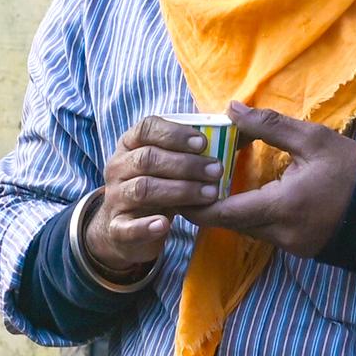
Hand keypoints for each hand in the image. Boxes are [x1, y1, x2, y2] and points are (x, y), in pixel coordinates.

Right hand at [81, 116, 225, 283]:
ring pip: (143, 189)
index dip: (175, 134)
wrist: (126, 230)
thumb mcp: (170, 163)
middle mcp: (118, 167)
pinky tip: (165, 224)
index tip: (203, 143)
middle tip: (216, 171)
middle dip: (185, 164)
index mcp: (130, 144)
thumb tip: (240, 125)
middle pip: (147, 158)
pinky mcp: (116, 228)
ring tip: (209, 195)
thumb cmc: (158, 187)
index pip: (147, 128)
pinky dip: (146, 226)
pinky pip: (127, 227)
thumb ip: (194, 147)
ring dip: (179, 191)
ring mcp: (115, 198)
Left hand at [195, 105, 355, 260]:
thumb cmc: (355, 170)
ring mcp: (290, 245)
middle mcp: (281, 233)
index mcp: (282, 207)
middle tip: (189, 184)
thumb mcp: (314, 140)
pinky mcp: (299, 248)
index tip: (177, 189)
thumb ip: (269, 126)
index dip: (195, 204)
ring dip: (230, 209)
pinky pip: (264, 233)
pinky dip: (251, 215)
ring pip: (246, 229)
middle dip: (207, 205)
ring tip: (213, 184)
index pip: (223, 213)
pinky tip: (246, 195)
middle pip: (230, 223)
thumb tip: (232, 109)